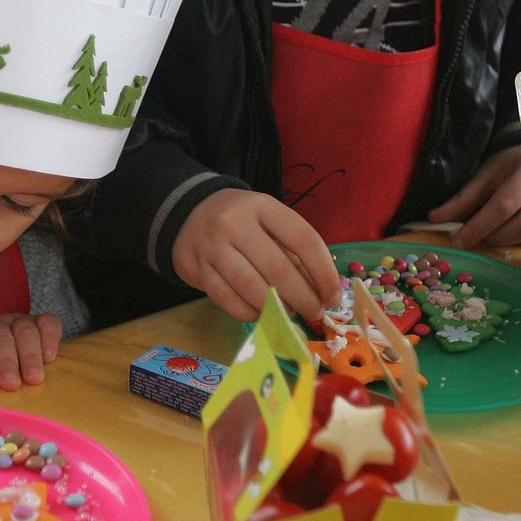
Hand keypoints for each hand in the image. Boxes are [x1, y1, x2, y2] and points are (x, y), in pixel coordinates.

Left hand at [0, 313, 60, 389]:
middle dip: (6, 362)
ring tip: (33, 379)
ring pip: (25, 331)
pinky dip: (50, 339)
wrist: (13, 364)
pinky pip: (48, 324)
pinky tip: (49, 358)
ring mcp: (21, 321)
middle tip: (11, 384)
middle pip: (2, 337)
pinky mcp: (43, 323)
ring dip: (30, 356)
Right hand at [171, 188, 338, 321]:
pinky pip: (229, 301)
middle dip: (304, 298)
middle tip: (315, 311)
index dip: (324, 273)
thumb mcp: (268, 220)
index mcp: (263, 206)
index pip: (303, 240)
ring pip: (252, 288)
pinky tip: (262, 313)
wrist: (187, 213)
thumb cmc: (241, 220)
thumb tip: (320, 290)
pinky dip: (251, 313)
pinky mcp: (196, 270)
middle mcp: (235, 224)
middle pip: (278, 269)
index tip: (332, 295)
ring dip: (278, 309)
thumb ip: (291, 249)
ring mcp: (212, 248)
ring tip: (290, 314)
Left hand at [428, 146, 520, 248]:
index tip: (457, 240)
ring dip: (506, 239)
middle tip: (472, 235)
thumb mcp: (485, 173)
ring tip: (489, 230)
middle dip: (493, 236)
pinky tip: (506, 231)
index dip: (479, 226)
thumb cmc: (511, 165)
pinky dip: (518, 240)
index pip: (503, 205)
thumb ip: (463, 198)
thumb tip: (435, 219)